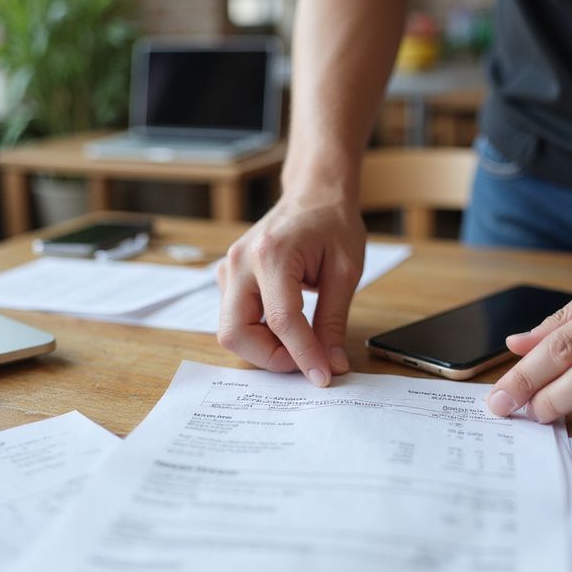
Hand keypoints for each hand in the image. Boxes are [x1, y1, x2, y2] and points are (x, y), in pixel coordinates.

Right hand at [217, 196, 365, 385]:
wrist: (313, 194)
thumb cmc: (331, 224)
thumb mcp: (344, 272)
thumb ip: (333, 321)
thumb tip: (331, 364)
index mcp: (271, 254)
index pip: (281, 321)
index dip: (303, 356)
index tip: (322, 377)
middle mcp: (240, 262)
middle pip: (236, 333)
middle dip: (270, 357)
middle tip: (306, 359)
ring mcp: (228, 269)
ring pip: (231, 331)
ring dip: (264, 348)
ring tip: (300, 340)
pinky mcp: (227, 278)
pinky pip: (234, 319)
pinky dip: (259, 334)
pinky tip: (285, 326)